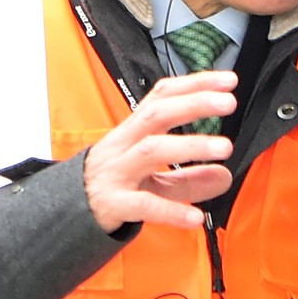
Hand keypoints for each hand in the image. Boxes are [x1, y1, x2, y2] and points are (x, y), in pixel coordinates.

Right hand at [82, 71, 237, 233]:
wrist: (69, 213)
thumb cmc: (113, 185)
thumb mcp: (153, 178)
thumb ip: (189, 178)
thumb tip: (224, 176)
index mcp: (133, 131)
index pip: (162, 97)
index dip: (193, 85)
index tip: (227, 81)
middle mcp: (124, 145)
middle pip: (157, 115)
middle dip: (194, 104)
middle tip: (228, 102)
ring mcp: (117, 173)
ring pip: (152, 151)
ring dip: (190, 145)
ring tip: (225, 148)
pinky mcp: (114, 203)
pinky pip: (144, 204)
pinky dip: (171, 211)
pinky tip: (195, 217)